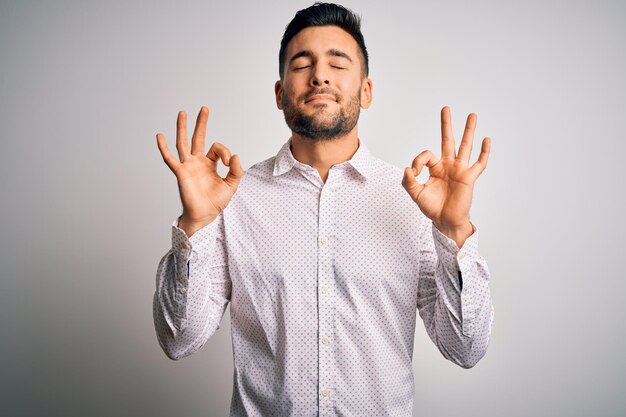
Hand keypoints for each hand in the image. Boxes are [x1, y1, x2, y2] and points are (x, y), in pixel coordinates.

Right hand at [156, 106, 243, 234]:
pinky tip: (159, 136)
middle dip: (201, 123)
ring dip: (183, 128)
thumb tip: (235, 155)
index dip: (225, 152)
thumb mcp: (231, 184)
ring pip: (183, 143)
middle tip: (204, 109)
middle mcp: (198, 162)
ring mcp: (188, 166)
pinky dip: (164, 148)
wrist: (205, 215)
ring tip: (182, 113)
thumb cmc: (216, 201)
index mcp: (210, 163)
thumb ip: (236, 170)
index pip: (217, 148)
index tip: (229, 162)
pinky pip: (170, 159)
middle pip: (198, 138)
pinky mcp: (180, 173)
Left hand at [402, 106, 489, 245]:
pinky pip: (479, 163)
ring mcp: (460, 170)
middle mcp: (448, 166)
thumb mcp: (415, 194)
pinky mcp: (469, 177)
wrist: (444, 221)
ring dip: (468, 130)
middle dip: (446, 125)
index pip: (426, 154)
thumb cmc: (432, 207)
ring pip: (465, 146)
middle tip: (445, 108)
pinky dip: (484, 152)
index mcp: (435, 168)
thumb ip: (408, 181)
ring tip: (472, 115)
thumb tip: (409, 168)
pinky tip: (486, 139)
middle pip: (447, 140)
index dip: (418, 160)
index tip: (415, 173)